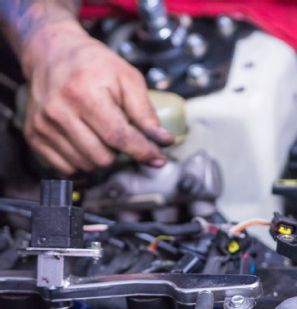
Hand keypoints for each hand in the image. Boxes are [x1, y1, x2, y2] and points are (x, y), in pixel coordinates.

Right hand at [20, 20, 171, 174]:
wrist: (53, 53)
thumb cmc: (93, 64)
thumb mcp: (128, 78)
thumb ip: (145, 111)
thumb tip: (163, 140)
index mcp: (84, 94)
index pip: (118, 136)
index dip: (142, 151)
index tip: (158, 158)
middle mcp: (58, 111)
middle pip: (102, 157)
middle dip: (120, 152)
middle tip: (123, 135)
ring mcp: (43, 125)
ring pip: (86, 165)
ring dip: (102, 156)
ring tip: (102, 134)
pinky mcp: (34, 135)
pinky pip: (66, 168)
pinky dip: (82, 160)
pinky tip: (87, 142)